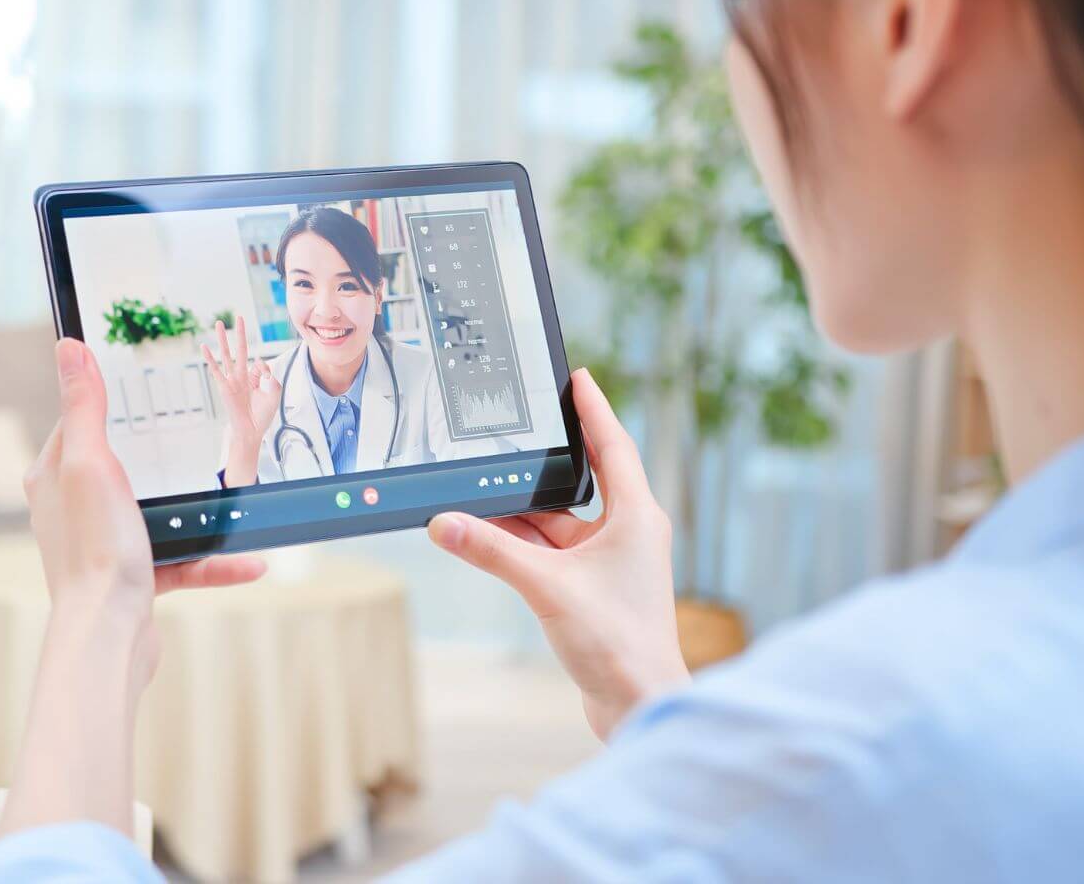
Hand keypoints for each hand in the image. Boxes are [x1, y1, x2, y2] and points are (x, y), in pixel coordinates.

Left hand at [25, 337, 267, 611]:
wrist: (108, 636)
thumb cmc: (94, 551)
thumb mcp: (91, 463)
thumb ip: (85, 406)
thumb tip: (69, 346)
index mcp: (56, 478)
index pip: (79, 422)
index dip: (108, 401)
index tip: (144, 383)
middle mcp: (75, 511)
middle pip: (126, 466)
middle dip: (166, 456)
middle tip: (202, 437)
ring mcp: (106, 546)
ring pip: (163, 516)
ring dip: (204, 513)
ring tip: (240, 500)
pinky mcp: (136, 579)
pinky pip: (183, 560)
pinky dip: (216, 560)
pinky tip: (251, 561)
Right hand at [201, 316, 282, 485]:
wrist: (251, 430)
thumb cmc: (263, 413)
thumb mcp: (274, 392)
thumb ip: (270, 375)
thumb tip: (258, 360)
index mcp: (254, 376)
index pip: (260, 363)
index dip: (264, 370)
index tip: (265, 380)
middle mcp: (242, 375)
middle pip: (240, 349)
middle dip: (240, 333)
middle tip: (239, 317)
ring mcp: (232, 379)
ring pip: (227, 354)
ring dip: (223, 339)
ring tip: (219, 323)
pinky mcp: (224, 386)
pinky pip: (216, 369)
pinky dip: (209, 358)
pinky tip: (204, 346)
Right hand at [427, 369, 687, 739]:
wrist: (639, 705)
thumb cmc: (617, 644)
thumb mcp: (546, 586)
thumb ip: (491, 552)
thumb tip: (444, 523)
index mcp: (636, 516)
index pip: (614, 445)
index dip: (595, 409)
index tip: (578, 377)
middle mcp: (628, 533)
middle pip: (579, 483)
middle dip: (542, 464)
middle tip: (515, 430)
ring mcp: (612, 563)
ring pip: (559, 524)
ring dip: (522, 514)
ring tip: (479, 492)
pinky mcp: (594, 590)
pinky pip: (553, 552)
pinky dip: (523, 545)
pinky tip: (489, 537)